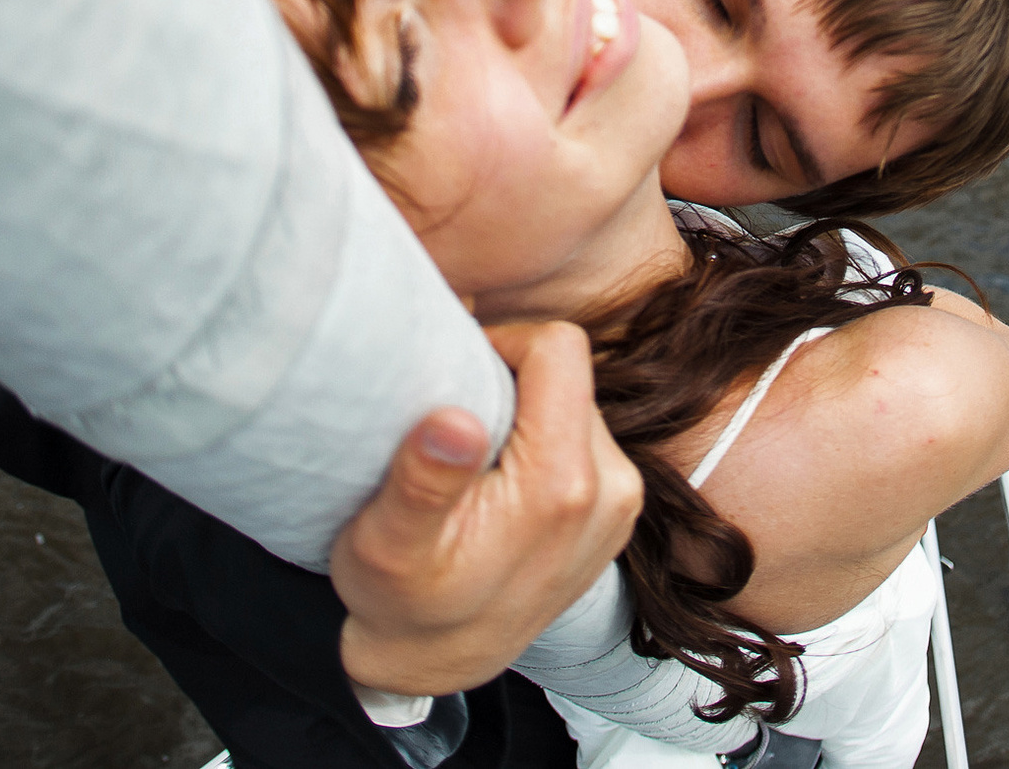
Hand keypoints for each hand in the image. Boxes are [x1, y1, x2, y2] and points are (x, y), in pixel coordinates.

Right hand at [333, 321, 640, 695]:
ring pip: (575, 401)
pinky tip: (500, 482)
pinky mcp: (619, 508)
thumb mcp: (386, 546)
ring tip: (476, 462)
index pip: (558, 348)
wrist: (437, 662)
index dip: (502, 344)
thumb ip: (422, 480)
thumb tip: (454, 420)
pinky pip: (583, 437)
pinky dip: (541, 442)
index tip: (459, 382)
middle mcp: (612, 487)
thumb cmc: (401, 604)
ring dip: (525, 414)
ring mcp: (622, 501)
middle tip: (457, 429)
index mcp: (563, 483)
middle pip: (568, 374)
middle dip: (511, 383)